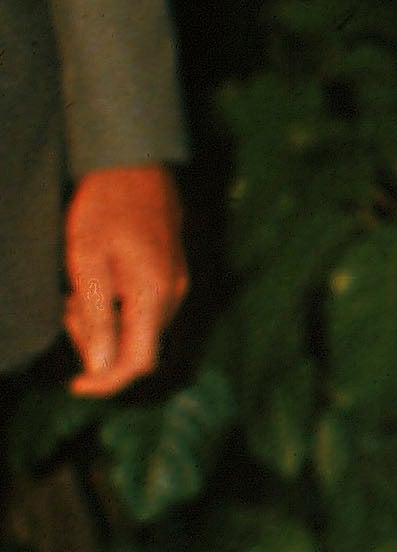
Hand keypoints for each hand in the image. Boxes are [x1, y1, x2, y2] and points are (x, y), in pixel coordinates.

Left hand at [63, 164, 186, 395]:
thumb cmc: (103, 210)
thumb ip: (96, 315)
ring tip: (76, 292)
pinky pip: (146, 308)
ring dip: (105, 325)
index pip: (137, 362)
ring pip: (140, 328)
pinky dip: (117, 308)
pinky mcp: (173, 272)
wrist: (134, 165)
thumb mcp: (86, 261)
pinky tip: (96, 283)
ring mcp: (177, 282)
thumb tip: (101, 367)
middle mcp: (173, 293)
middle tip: (65, 311)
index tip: (74, 385)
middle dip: (97, 345)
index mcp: (152, 294)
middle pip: (138, 347)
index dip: (106, 383)